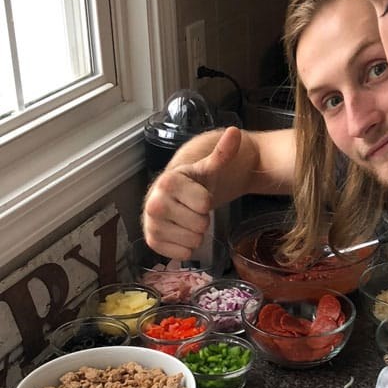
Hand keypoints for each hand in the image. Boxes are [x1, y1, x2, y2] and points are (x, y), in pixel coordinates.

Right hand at [143, 126, 248, 257]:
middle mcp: (154, 203)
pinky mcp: (151, 242)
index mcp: (168, 182)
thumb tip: (235, 132)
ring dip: (195, 234)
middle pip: (200, 225)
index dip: (207, 201)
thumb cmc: (194, 183)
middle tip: (192, 209)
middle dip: (202, 219)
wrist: (175, 197)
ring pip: (193, 242)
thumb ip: (223, 152)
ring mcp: (151, 224)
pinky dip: (186, 247)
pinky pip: (183, 254)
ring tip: (186, 220)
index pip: (205, 204)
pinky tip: (180, 232)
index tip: (198, 195)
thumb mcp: (209, 168)